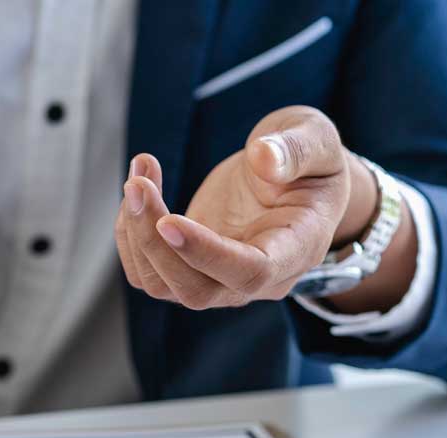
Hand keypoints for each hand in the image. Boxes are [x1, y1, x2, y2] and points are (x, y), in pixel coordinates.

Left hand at [116, 105, 375, 308]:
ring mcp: (218, 280)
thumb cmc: (309, 159)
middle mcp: (256, 280)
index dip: (206, 253)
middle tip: (137, 184)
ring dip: (136, 233)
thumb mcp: (316, 139)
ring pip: (161, 284)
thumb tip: (263, 158)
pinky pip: (146, 271)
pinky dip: (130, 232)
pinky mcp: (188, 269)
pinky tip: (141, 186)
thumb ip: (297, 149)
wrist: (293, 177)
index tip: (169, 220)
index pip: (250, 272)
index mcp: (296, 250)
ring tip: (139, 175)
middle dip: (154, 240)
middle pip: (195, 289)